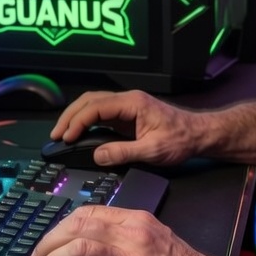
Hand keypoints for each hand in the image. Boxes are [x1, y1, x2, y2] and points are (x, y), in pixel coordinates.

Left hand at [24, 204, 229, 255]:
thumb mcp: (157, 243)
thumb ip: (126, 241)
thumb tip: (89, 252)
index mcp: (137, 221)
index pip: (88, 213)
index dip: (59, 228)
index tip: (45, 244)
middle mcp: (133, 235)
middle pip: (77, 227)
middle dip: (46, 245)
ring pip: (78, 250)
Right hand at [49, 89, 208, 166]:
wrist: (199, 134)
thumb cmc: (181, 140)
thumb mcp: (152, 150)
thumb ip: (123, 152)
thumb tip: (97, 155)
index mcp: (133, 103)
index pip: (96, 107)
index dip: (78, 121)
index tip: (66, 137)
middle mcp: (128, 100)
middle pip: (90, 100)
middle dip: (70, 116)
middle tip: (56, 135)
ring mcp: (128, 106)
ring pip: (94, 104)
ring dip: (76, 116)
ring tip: (62, 133)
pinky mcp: (128, 114)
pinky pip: (102, 113)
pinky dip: (87, 120)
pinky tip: (79, 133)